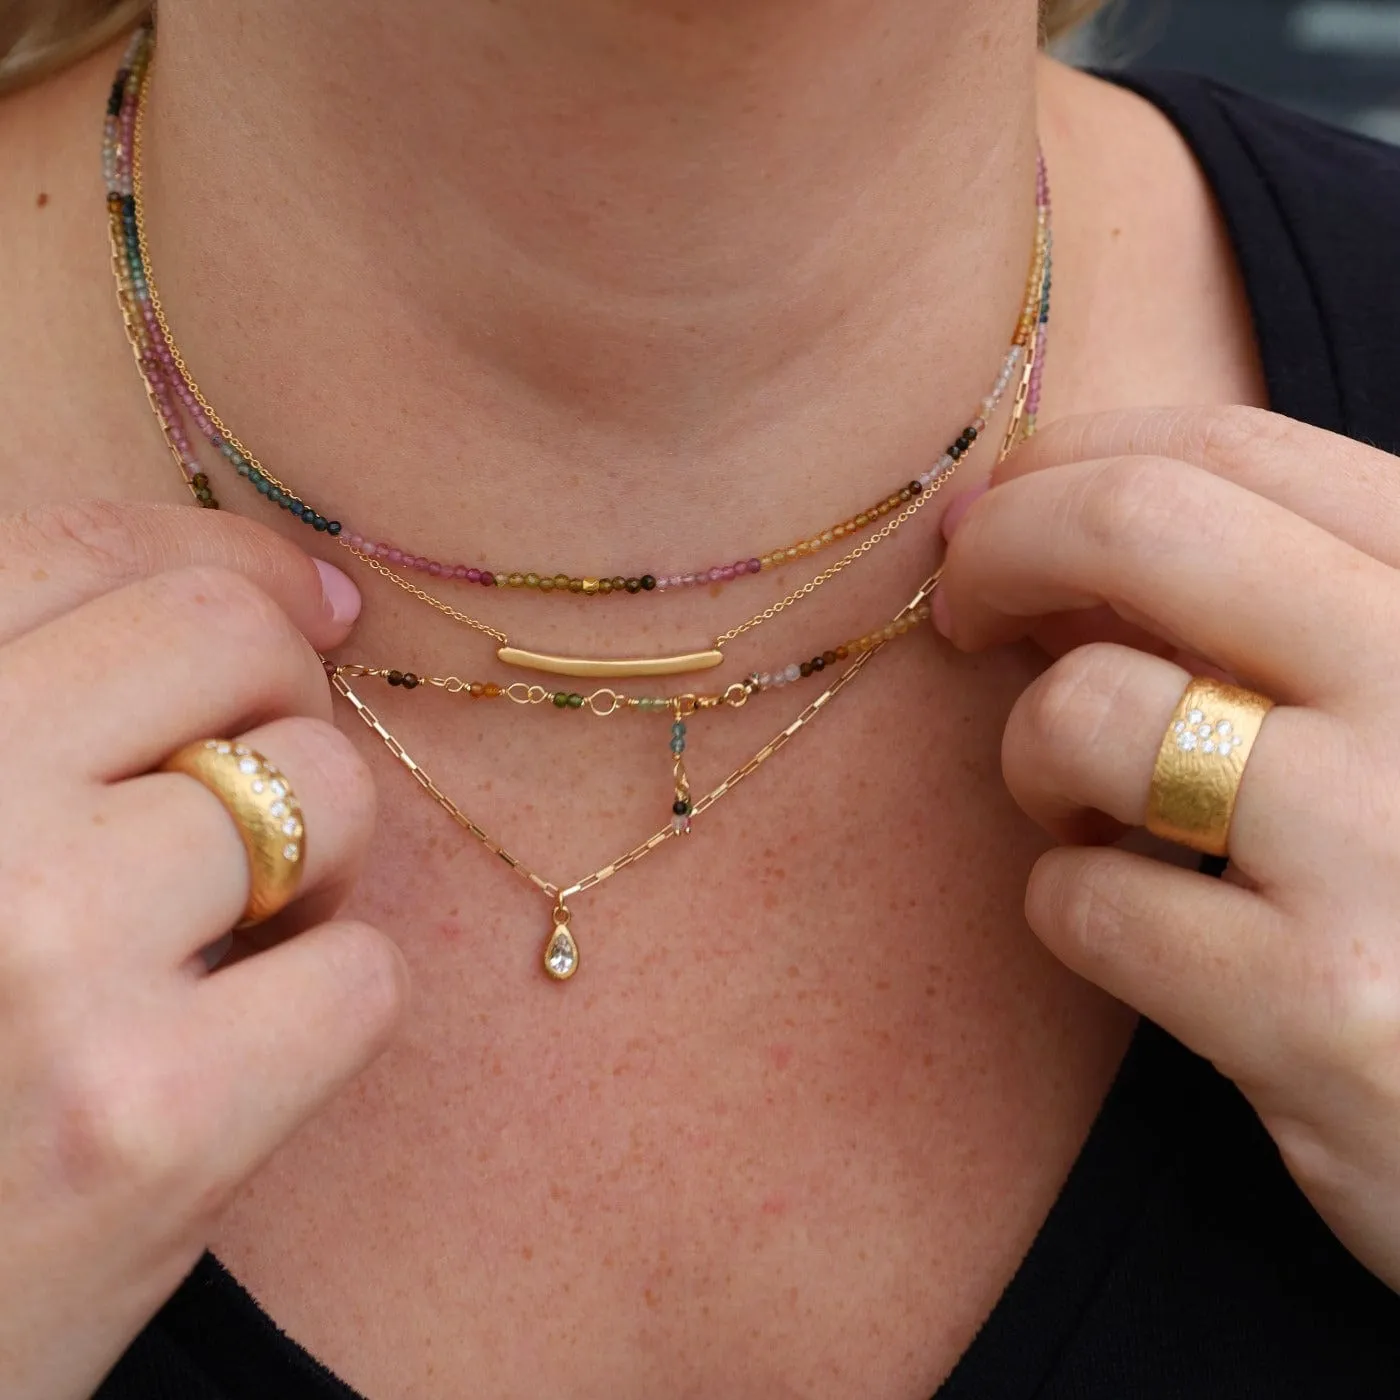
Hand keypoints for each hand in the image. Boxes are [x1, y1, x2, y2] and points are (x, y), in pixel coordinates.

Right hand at [0, 501, 406, 1399]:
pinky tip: (240, 1045)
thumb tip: (302, 591)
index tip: (306, 599)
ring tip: (228, 935)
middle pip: (224, 641)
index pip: (81, 554)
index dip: (226, 559)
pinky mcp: (155, 1119)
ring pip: (323, 794)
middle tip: (260, 782)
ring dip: (312, 860)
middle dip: (283, 696)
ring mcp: (45, 962)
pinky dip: (327, 1000)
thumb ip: (51, 707)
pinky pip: (361, 971)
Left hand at [935, 405, 1399, 1292]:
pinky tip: (1138, 928)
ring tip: (1084, 807)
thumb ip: (1268, 610)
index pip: (1231, 451)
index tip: (1001, 512)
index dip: (1070, 465)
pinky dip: (1070, 902)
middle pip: (1138, 527)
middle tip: (962, 608)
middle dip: (1001, 547)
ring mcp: (1387, 850)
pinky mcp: (1322, 1014)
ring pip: (1087, 712)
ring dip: (1035, 755)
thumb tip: (1047, 540)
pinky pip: (1086, 900)